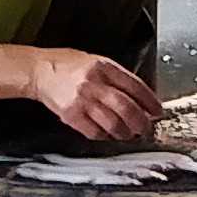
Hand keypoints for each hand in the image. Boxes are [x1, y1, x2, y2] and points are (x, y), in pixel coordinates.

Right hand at [29, 48, 159, 140]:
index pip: (136, 86)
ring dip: (125, 132)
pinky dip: (104, 135)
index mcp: (104, 67)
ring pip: (114, 123)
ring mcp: (83, 100)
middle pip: (127, 108)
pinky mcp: (71, 115)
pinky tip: (106, 133)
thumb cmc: (66, 65)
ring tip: (127, 133)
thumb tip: (140, 97)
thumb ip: (116, 77)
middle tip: (146, 128)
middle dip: (141, 122)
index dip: (150, 102)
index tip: (157, 111)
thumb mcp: (95, 61)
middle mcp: (94, 83)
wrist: (38, 71)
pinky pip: (95, 132)